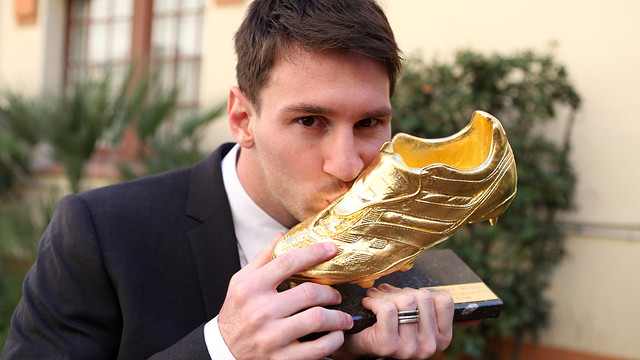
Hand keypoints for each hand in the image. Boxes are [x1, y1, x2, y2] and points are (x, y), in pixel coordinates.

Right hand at [217, 234, 353, 359]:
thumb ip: (262, 259)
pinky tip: (336, 336)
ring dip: (338, 317)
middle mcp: (260, 311)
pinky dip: (333, 341)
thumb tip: (281, 236)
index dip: (314, 253)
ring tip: (343, 317)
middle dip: (331, 292)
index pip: (287, 262)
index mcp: (251, 287)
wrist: (224, 351)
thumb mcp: (241, 282)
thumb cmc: (236, 312)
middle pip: (309, 292)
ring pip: (318, 319)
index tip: (332, 248)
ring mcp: (271, 337)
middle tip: (336, 294)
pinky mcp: (281, 358)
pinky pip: (317, 349)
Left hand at [337, 283, 453, 358]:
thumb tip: (421, 270)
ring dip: (386, 294)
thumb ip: (426, 303)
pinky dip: (374, 301)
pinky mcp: (389, 345)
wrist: (361, 345)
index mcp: (442, 338)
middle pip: (423, 297)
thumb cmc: (390, 327)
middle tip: (386, 293)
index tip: (406, 294)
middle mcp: (429, 346)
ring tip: (376, 296)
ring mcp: (410, 348)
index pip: (444, 300)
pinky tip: (368, 303)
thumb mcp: (417, 317)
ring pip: (406, 301)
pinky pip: (387, 309)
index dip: (423, 291)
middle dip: (401, 291)